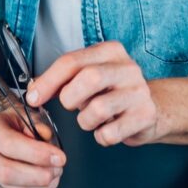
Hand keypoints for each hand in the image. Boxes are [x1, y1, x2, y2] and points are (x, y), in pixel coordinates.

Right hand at [0, 111, 64, 187]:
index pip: (9, 144)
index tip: (60, 158)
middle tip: (58, 169)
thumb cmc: (14, 125)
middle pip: (7, 174)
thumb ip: (38, 124)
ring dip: (43, 187)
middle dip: (40, 176)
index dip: (37, 154)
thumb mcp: (25, 114)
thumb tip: (46, 137)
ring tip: (54, 175)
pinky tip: (43, 187)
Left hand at [28, 40, 164, 146]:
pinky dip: (101, 136)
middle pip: (89, 78)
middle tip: (71, 106)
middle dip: (70, 98)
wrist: (154, 107)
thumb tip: (33, 90)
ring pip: (99, 109)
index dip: (48, 81)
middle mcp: (127, 67)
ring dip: (85, 121)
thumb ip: (64, 79)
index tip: (34, 97)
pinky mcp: (146, 115)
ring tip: (92, 119)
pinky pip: (110, 133)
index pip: (72, 61)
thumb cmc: (113, 92)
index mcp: (110, 51)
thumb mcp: (90, 75)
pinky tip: (106, 129)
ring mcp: (139, 91)